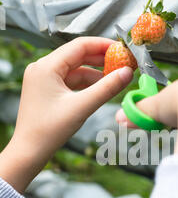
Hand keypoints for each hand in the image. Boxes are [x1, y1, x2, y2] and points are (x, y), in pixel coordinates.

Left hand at [0, 37, 132, 192]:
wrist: (30, 152)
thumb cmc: (49, 130)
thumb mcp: (82, 106)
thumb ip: (107, 88)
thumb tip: (128, 73)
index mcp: (46, 67)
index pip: (80, 45)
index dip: (103, 46)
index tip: (122, 49)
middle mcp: (42, 68)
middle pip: (78, 55)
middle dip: (101, 59)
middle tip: (123, 63)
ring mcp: (44, 79)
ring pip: (75, 69)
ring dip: (95, 73)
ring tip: (116, 78)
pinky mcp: (47, 90)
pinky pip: (70, 80)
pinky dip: (86, 83)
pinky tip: (101, 88)